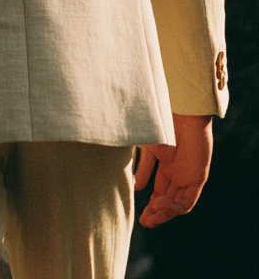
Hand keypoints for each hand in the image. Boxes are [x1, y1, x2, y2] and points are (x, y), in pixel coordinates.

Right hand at [135, 113, 212, 227]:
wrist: (181, 112)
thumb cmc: (162, 124)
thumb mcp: (148, 148)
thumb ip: (144, 168)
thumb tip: (137, 189)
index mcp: (166, 166)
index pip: (160, 192)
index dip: (151, 205)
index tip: (140, 216)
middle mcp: (178, 174)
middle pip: (169, 201)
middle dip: (157, 213)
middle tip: (145, 222)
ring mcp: (188, 176)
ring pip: (178, 204)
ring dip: (165, 213)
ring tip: (150, 217)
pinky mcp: (198, 178)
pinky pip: (188, 201)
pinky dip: (174, 207)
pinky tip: (160, 203)